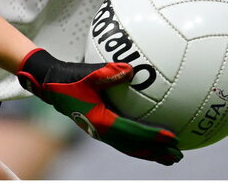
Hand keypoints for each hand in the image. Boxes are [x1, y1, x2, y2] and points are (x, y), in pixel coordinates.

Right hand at [17, 48, 181, 164]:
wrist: (51, 85)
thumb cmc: (69, 78)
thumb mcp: (88, 73)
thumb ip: (108, 72)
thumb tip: (131, 70)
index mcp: (101, 120)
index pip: (133, 132)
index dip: (153, 136)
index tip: (171, 138)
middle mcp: (101, 131)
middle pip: (133, 147)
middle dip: (156, 153)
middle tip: (177, 156)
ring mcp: (99, 131)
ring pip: (128, 147)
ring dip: (148, 153)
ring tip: (167, 157)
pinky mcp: (99, 127)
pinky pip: (122, 140)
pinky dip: (137, 144)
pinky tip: (146, 140)